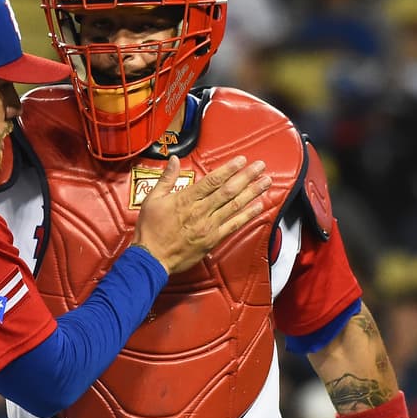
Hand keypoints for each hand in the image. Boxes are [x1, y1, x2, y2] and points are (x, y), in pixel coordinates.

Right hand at [132, 155, 269, 274]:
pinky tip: (259, 206)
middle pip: (228, 190)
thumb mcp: (152, 199)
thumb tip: (174, 159)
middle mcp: (201, 211)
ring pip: (234, 206)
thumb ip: (166, 178)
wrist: (152, 258)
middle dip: (246, 177)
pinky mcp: (212, 240)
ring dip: (252, 193)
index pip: (212, 180)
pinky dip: (247, 215)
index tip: (242, 160)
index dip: (229, 169)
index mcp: (186, 199)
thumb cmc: (150, 229)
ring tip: (266, 182)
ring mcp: (209, 226)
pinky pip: (233, 225)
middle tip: (260, 166)